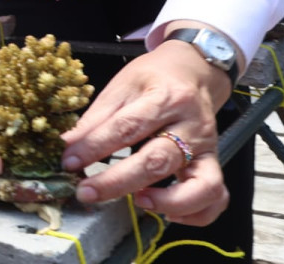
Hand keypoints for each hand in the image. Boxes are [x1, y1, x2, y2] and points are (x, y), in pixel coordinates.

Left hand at [60, 41, 232, 225]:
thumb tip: (67, 147)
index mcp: (164, 98)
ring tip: (136, 202)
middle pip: (157, 160)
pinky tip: (167, 212)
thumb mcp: (122, 86)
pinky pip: (216, 197)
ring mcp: (207, 148)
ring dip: (166, 201)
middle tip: (86, 192)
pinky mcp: (214, 163)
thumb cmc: (153, 78)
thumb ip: (97, 118)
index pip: (127, 127)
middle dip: (117, 181)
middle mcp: (191, 125)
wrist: (194, 70)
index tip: (69, 162)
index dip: (95, 147)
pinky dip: (196, 213)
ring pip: (200, 185)